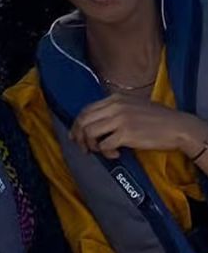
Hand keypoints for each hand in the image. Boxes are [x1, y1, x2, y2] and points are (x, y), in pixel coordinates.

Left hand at [70, 94, 207, 159]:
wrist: (176, 126)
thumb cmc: (157, 118)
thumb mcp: (132, 105)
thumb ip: (115, 109)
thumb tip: (97, 123)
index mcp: (115, 98)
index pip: (86, 109)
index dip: (77, 125)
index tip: (76, 136)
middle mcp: (115, 106)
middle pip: (83, 120)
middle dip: (79, 136)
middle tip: (84, 148)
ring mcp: (120, 119)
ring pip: (90, 132)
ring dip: (91, 145)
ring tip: (101, 151)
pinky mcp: (126, 134)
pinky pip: (104, 145)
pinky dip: (106, 153)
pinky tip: (115, 154)